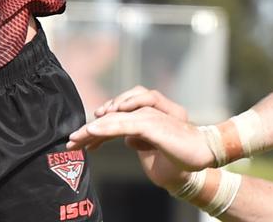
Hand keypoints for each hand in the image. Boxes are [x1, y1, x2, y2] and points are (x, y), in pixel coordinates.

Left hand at [67, 86, 214, 170]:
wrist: (201, 161)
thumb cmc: (178, 157)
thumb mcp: (151, 151)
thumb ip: (138, 142)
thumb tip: (126, 139)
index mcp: (143, 118)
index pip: (114, 120)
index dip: (96, 131)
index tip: (79, 143)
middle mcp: (145, 112)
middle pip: (111, 116)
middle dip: (89, 129)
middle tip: (71, 141)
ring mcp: (148, 116)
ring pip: (114, 118)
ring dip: (93, 128)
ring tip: (77, 137)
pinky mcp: (152, 124)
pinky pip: (124, 124)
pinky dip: (106, 126)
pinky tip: (92, 130)